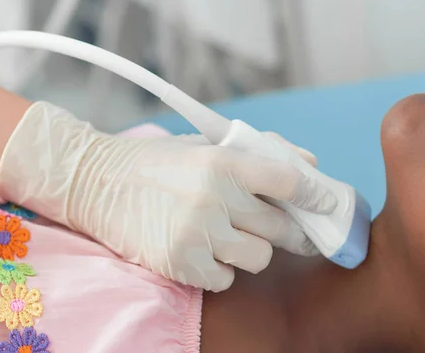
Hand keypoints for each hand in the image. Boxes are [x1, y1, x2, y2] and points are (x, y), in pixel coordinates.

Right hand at [0, 102, 335, 291]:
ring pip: (259, 258)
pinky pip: (226, 279)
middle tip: (284, 230)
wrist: (95, 181)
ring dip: (251, 250)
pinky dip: (221, 269)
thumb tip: (311, 168)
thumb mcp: (205, 145)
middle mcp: (214, 196)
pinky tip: (203, 250)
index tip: (330, 206)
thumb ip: (259, 153)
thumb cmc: (155, 162)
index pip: (291, 182)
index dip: (318, 196)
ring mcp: (197, 233)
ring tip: (228, 237)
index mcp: (223, 161)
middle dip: (290, 231)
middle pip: (283, 228)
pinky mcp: (180, 263)